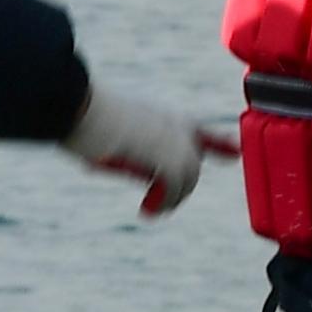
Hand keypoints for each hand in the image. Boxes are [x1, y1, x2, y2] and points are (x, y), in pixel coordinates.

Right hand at [62, 80, 235, 215]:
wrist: (76, 104)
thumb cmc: (83, 117)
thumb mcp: (115, 136)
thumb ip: (137, 154)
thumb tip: (146, 174)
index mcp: (162, 116)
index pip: (200, 133)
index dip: (219, 144)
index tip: (235, 151)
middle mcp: (175, 125)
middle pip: (192, 164)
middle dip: (179, 188)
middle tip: (150, 204)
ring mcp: (175, 139)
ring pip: (189, 177)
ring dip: (170, 198)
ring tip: (148, 208)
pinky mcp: (168, 155)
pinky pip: (177, 186)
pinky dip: (164, 201)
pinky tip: (148, 208)